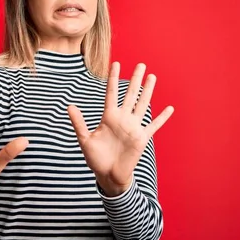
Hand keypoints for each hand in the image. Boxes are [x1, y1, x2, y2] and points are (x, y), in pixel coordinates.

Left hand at [67, 62, 173, 195]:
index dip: (114, 78)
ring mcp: (133, 127)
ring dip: (148, 91)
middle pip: (130, 94)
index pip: (112, 93)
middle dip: (135, 79)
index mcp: (108, 117)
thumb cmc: (95, 158)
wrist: (108, 175)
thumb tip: (69, 106)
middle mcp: (122, 119)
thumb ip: (79, 123)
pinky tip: (170, 108)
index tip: (116, 63)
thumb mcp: (85, 139)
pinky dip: (162, 117)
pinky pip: (154, 125)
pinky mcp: (142, 138)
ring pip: (142, 104)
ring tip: (153, 77)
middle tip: (141, 64)